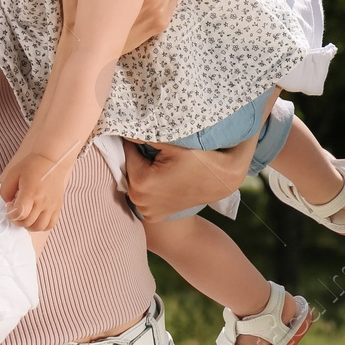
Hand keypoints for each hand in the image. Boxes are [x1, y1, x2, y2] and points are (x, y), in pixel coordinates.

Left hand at [0, 150, 71, 230]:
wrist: (52, 162)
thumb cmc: (32, 166)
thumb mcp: (13, 174)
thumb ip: (6, 191)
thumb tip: (9, 204)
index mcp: (30, 192)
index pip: (19, 213)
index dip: (11, 214)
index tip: (10, 205)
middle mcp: (42, 201)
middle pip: (27, 223)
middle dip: (17, 220)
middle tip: (16, 209)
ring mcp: (51, 206)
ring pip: (39, 227)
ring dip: (28, 225)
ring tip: (25, 215)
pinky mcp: (57, 207)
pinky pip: (50, 225)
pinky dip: (41, 226)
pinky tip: (35, 217)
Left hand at [122, 135, 257, 221]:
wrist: (221, 180)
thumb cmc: (197, 160)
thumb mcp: (170, 145)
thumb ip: (144, 136)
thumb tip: (123, 128)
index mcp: (141, 183)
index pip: (128, 150)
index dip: (137, 140)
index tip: (147, 135)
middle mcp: (139, 201)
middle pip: (131, 167)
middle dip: (139, 157)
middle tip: (156, 150)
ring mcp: (146, 211)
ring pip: (136, 180)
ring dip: (143, 171)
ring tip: (161, 164)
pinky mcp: (154, 216)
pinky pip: (143, 194)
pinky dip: (149, 186)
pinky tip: (162, 178)